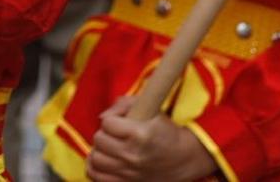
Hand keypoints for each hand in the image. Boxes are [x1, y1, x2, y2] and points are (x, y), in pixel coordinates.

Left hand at [87, 98, 218, 181]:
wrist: (183, 159)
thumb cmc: (166, 132)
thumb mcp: (151, 109)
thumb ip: (124, 104)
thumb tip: (102, 117)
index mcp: (140, 134)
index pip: (107, 122)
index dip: (112, 119)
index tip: (120, 122)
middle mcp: (132, 155)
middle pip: (99, 140)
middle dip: (105, 134)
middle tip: (115, 135)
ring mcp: (129, 173)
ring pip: (95, 159)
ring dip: (100, 151)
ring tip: (109, 148)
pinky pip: (97, 177)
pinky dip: (96, 168)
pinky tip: (104, 161)